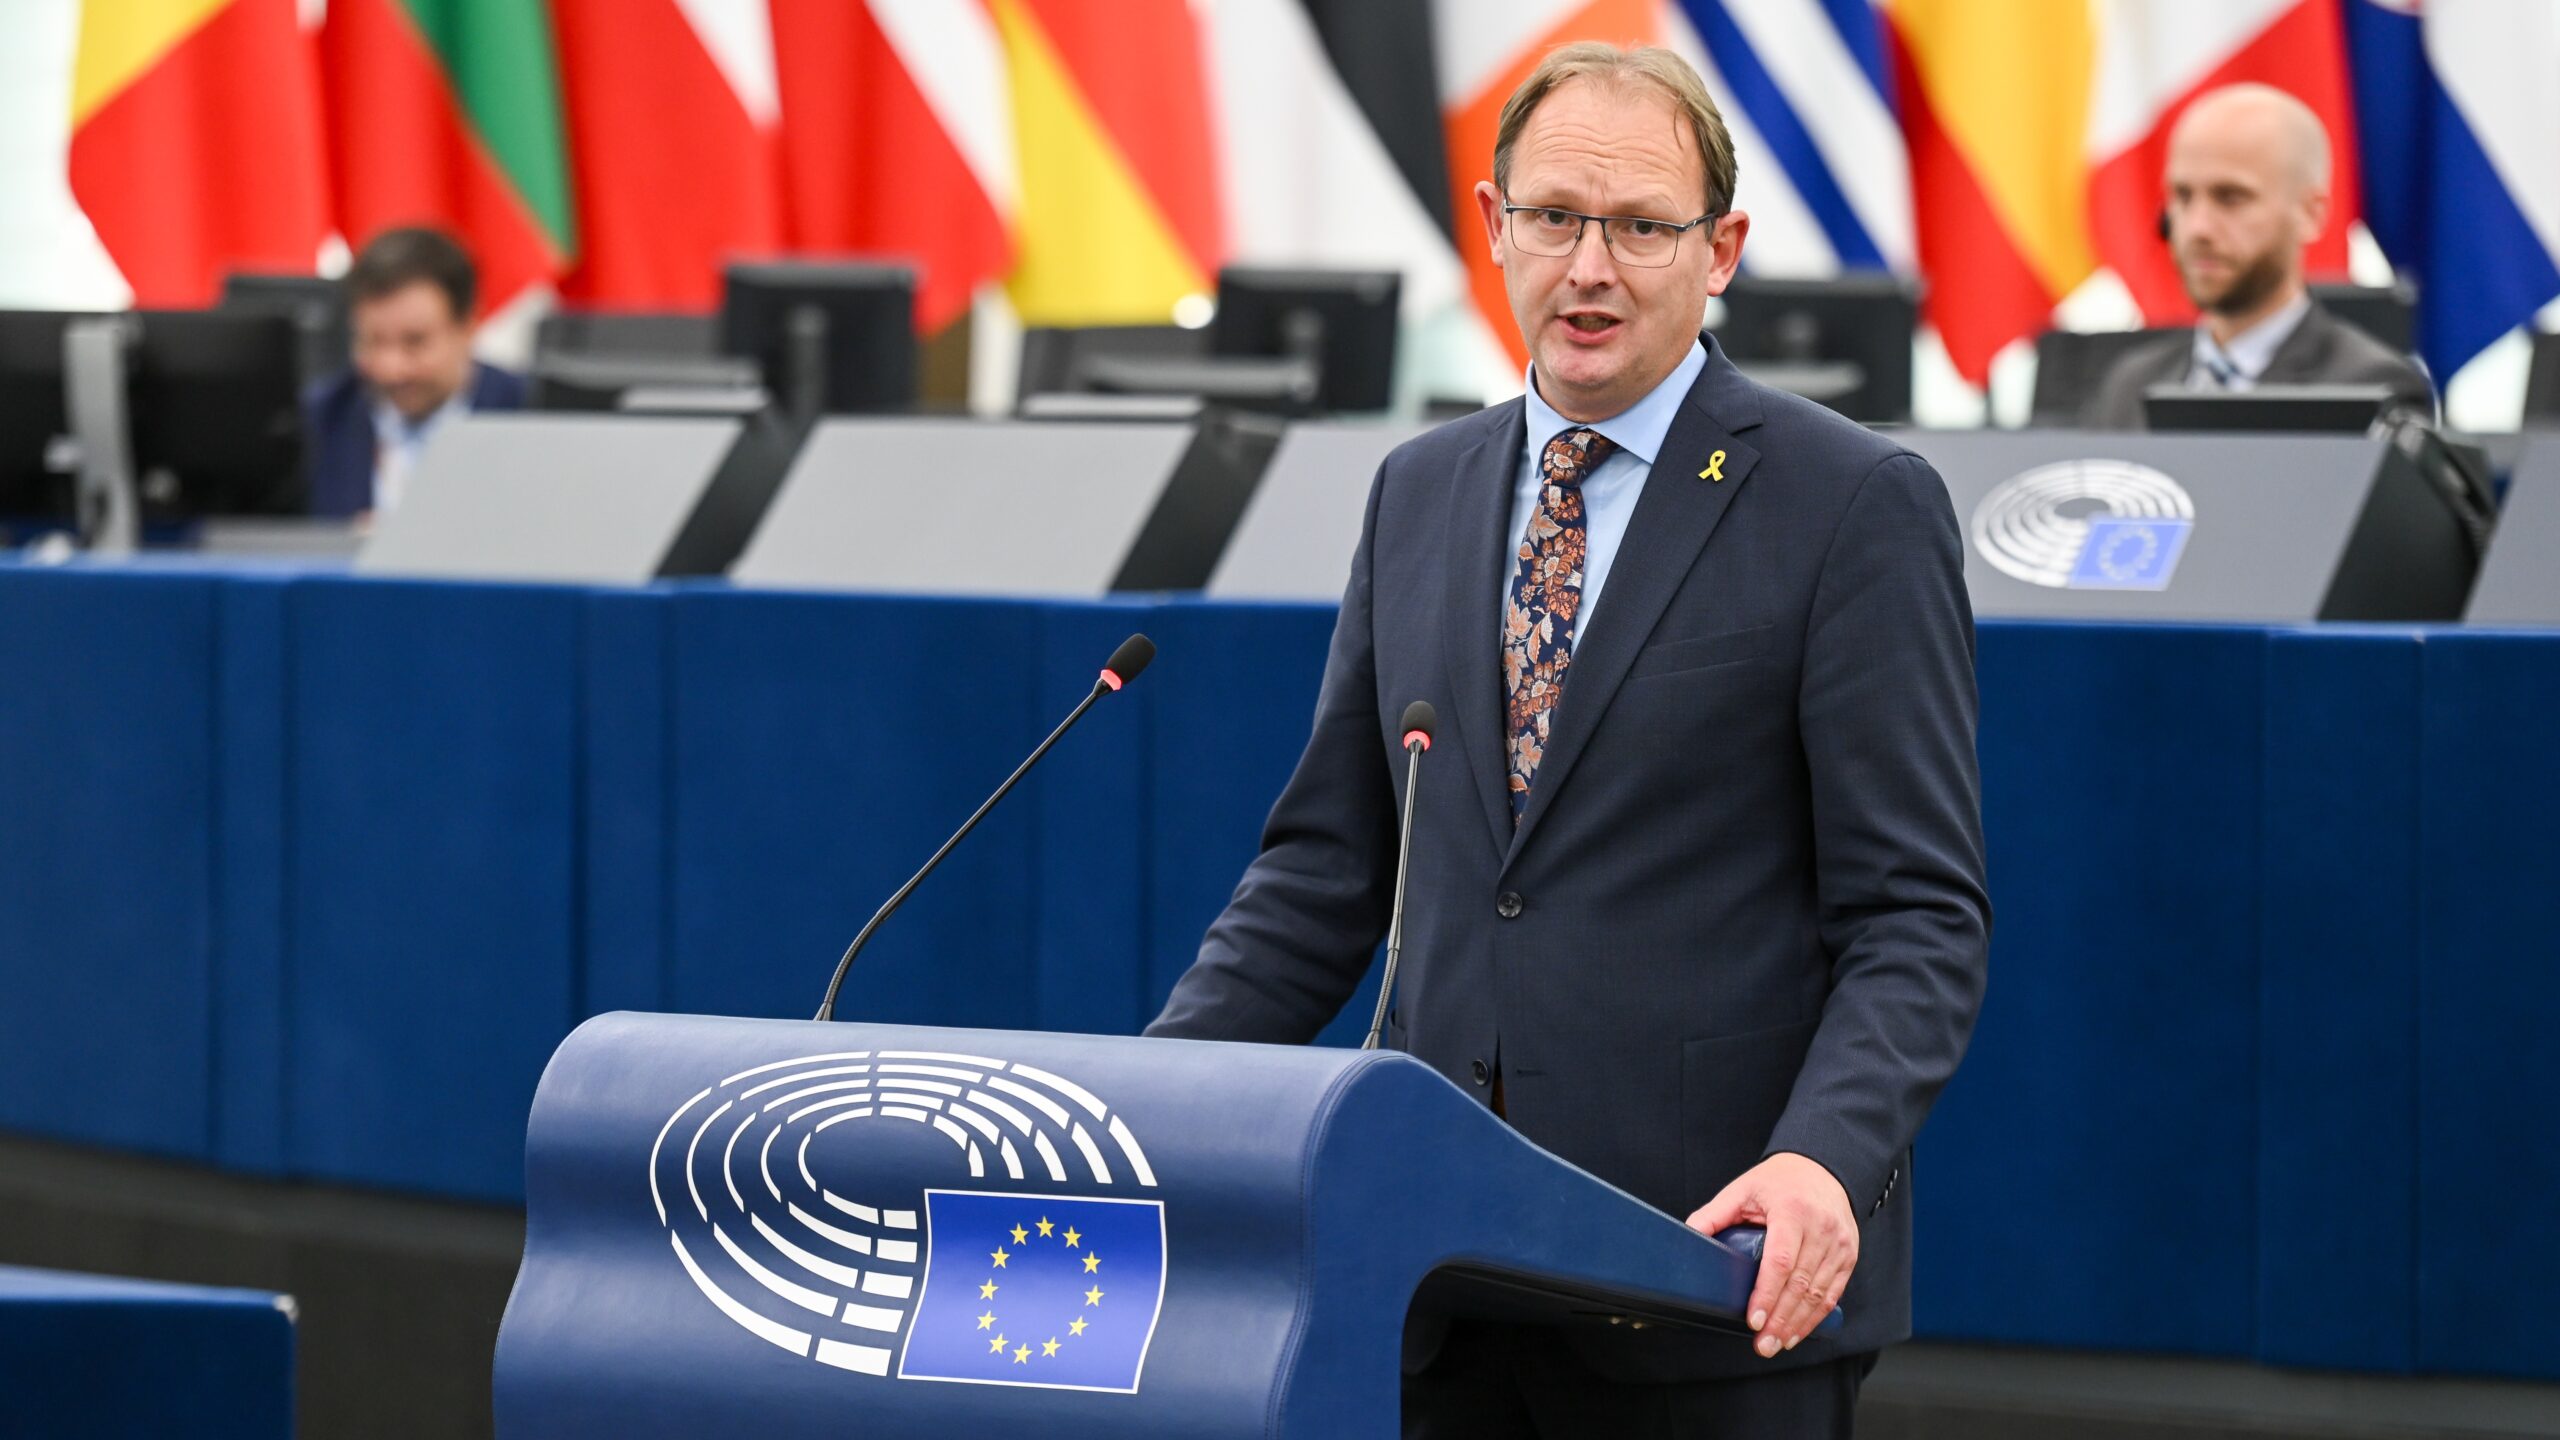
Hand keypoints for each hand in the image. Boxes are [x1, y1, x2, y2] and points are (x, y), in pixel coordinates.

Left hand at [1686, 1151, 1857, 1357]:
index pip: (1781, 1261)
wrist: (1822, 1167)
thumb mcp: (1743, 1189)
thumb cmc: (1779, 1180)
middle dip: (1780, 1319)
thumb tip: (1686, 1236)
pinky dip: (1816, 1317)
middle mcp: (1821, 1228)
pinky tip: (1798, 1332)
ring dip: (1797, 1324)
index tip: (1753, 1319)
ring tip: (1775, 1344)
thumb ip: (1714, 1214)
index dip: (1767, 1294)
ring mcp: (1839, 1243)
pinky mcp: (1848, 1255)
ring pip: (1819, 1294)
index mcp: (1792, 1211)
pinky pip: (1834, 1293)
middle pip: (1800, 1284)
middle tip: (1761, 1345)